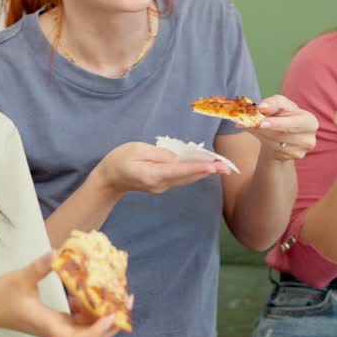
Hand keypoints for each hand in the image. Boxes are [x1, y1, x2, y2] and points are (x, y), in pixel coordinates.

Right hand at [0, 252, 123, 336]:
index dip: (96, 332)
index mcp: (48, 325)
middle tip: (126, 302)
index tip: (110, 316)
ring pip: (86, 329)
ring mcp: (55, 327)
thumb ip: (39, 266)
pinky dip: (89, 309)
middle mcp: (55, 330)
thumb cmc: (0, 296)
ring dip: (103, 315)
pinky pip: (78, 320)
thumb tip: (57, 252)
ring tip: (117, 295)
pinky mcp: (54, 320)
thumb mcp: (20, 277)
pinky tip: (89, 292)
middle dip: (110, 323)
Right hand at [96, 141, 229, 194]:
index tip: (213, 166)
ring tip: (223, 167)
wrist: (109, 178)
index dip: (198, 167)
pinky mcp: (163, 185)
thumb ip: (158, 153)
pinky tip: (207, 168)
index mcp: (153, 175)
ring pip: (187, 179)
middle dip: (208, 171)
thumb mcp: (136, 150)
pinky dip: (195, 172)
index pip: (180, 170)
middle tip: (227, 167)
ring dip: (205, 172)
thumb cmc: (119, 160)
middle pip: (188, 177)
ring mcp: (162, 187)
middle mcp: (161, 184)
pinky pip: (182, 178)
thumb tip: (177, 157)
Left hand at [247, 95, 318, 162]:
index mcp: (310, 121)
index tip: (262, 123)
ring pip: (276, 144)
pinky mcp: (292, 158)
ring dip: (260, 134)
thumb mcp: (280, 104)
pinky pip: (274, 151)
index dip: (278, 123)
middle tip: (249, 124)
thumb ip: (273, 103)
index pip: (294, 123)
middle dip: (265, 129)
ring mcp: (301, 151)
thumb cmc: (284, 115)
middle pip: (283, 135)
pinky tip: (261, 134)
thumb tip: (262, 107)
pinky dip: (263, 141)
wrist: (284, 132)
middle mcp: (308, 139)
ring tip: (251, 125)